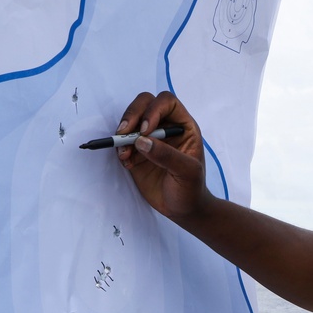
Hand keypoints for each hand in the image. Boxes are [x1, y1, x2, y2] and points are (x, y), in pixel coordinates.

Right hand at [115, 91, 211, 222]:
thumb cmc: (192, 189)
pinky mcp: (137, 153)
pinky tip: (127, 163)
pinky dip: (120, 149)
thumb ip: (168, 156)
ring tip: (124, 155)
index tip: (145, 130)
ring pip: (131, 122)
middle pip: (144, 104)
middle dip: (132, 116)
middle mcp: (166, 127)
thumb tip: (142, 141)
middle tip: (123, 133)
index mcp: (183, 126)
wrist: (183, 210)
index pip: (167, 102)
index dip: (153, 110)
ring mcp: (150, 139)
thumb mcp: (187, 172)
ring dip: (122, 135)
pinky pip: (123, 142)